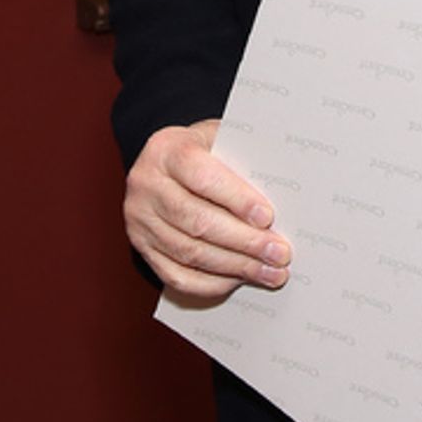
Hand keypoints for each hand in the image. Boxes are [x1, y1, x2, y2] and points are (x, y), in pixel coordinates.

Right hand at [123, 119, 290, 300]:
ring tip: (268, 271)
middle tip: (279, 253)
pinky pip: (175, 275)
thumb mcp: (219, 138)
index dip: (236, 199)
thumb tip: (282, 195)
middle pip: (197, 221)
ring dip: (234, 266)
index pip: (202, 177)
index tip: (267, 217)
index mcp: (166, 150)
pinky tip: (238, 280)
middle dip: (244, 241)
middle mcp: (146, 186)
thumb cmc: (204, 148)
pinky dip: (210, 282)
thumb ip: (241, 160)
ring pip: (189, 252)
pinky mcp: (141, 248)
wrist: (165, 160)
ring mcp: (139, 220)